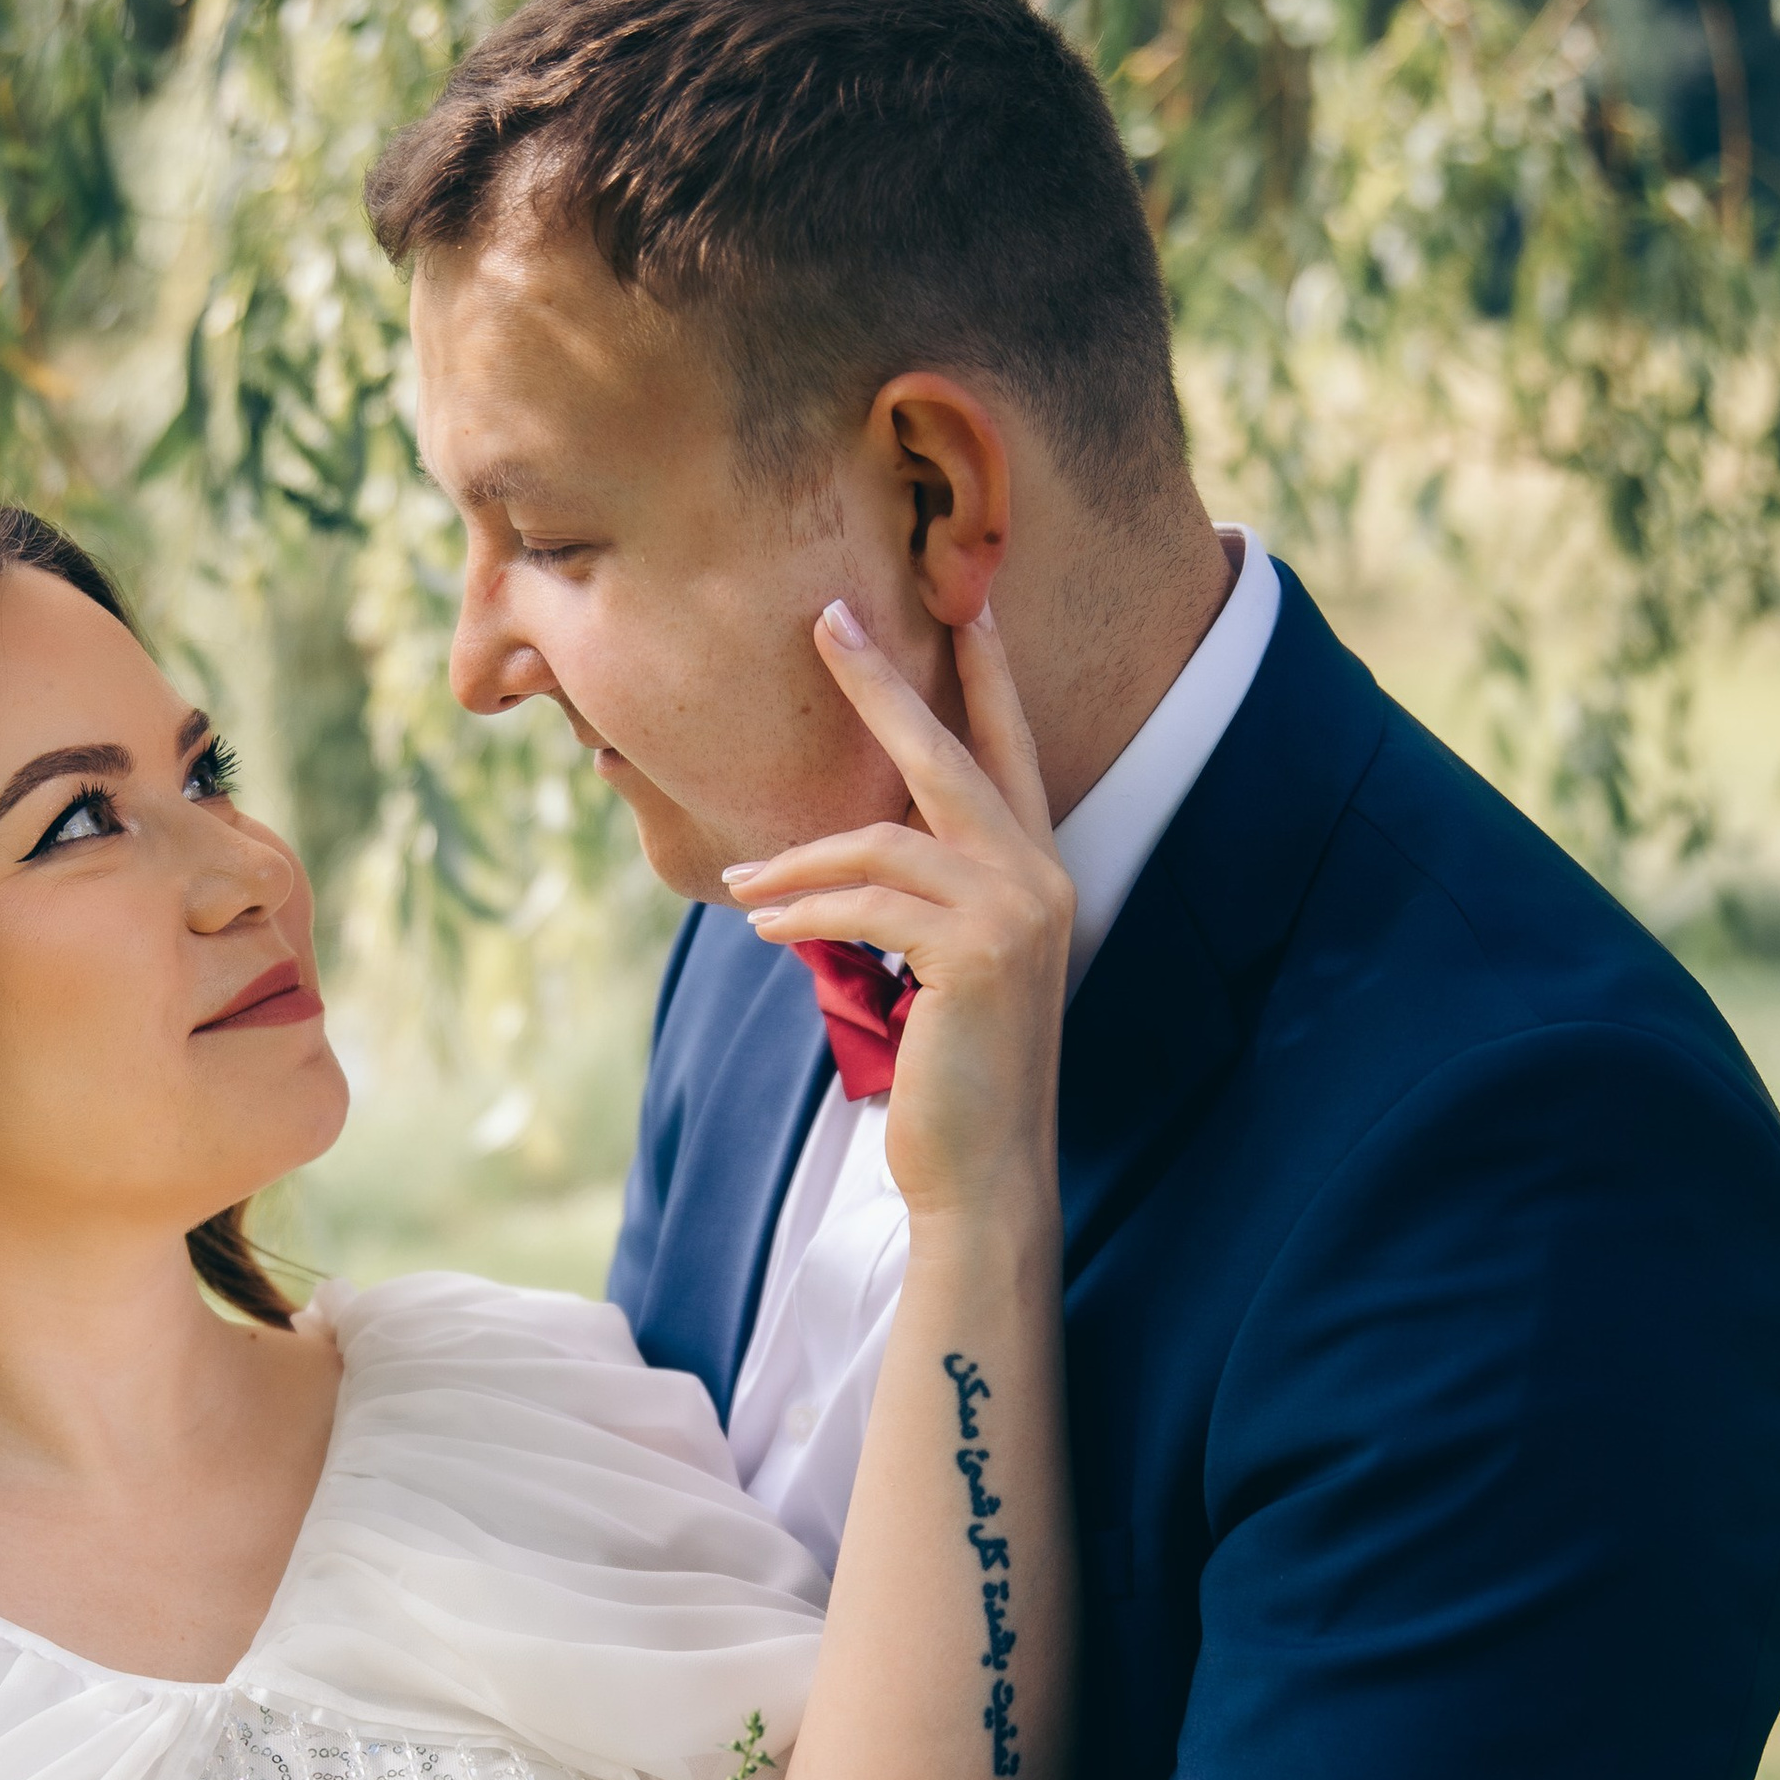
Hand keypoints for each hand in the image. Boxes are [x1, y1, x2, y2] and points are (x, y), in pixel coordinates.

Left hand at [724, 600, 1070, 1225]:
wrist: (981, 1173)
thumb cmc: (950, 1075)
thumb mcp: (940, 970)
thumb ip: (918, 901)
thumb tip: (841, 856)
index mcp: (1035, 874)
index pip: (1006, 753)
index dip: (985, 678)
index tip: (960, 606)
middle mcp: (1039, 878)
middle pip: (950, 755)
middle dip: (886, 684)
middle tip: (828, 618)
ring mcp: (1017, 912)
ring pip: (884, 841)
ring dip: (798, 860)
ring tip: (740, 885)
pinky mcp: (977, 952)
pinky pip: (868, 904)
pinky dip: (806, 912)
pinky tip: (764, 928)